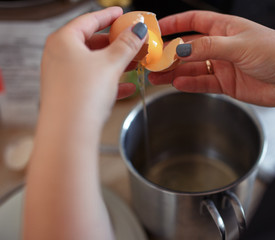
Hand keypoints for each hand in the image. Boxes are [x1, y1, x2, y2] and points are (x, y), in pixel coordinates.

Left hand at [24, 7, 146, 239]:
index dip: (109, 15)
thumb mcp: (110, 64)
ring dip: (117, 62)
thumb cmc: (81, 95)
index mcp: (64, 40)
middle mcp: (59, 56)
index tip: (122, 13)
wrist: (69, 132)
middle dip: (117, 43)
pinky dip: (111, 81)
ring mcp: (63, 75)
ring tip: (136, 62)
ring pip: (95, 63)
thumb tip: (138, 30)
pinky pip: (94, 81)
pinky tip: (128, 86)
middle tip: (134, 41)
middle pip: (92, 42)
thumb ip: (126, 44)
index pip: (89, 20)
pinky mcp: (70, 93)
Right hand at [148, 11, 274, 123]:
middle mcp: (222, 46)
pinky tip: (176, 84)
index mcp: (226, 28)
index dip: (174, 24)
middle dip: (169, 53)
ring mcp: (223, 65)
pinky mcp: (227, 84)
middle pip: (189, 47)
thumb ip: (208, 47)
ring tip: (156, 75)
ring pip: (192, 67)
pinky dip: (189, 84)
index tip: (156, 29)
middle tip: (151, 60)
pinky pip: (203, 83)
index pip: (194, 21)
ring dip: (175, 71)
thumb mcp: (239, 45)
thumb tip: (181, 48)